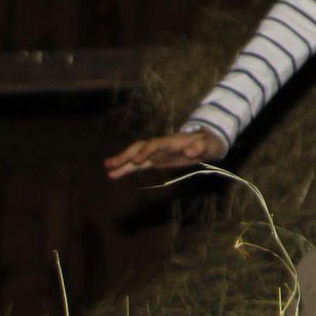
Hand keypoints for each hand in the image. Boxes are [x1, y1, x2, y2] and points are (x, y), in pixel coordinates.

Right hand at [105, 128, 225, 178]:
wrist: (206, 142)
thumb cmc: (207, 143)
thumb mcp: (208, 145)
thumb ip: (201, 147)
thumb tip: (193, 150)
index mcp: (172, 141)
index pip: (156, 144)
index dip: (147, 151)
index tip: (138, 160)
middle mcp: (161, 145)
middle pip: (140, 147)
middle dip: (127, 154)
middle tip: (112, 163)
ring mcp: (156, 152)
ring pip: (135, 155)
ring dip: (122, 161)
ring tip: (107, 169)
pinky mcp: (155, 160)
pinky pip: (137, 164)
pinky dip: (126, 169)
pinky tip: (113, 174)